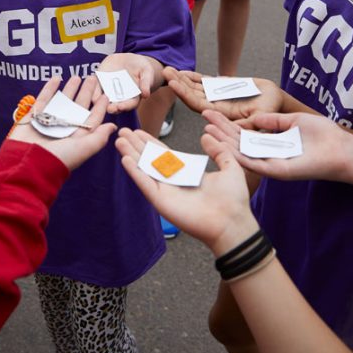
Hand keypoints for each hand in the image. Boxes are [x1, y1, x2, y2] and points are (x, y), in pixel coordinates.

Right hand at [7, 75, 115, 169]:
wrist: (29, 162)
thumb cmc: (59, 158)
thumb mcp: (84, 148)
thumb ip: (99, 137)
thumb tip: (113, 127)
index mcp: (78, 135)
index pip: (92, 118)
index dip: (100, 107)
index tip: (106, 94)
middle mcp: (65, 127)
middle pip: (79, 106)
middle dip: (86, 92)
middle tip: (93, 78)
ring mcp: (50, 120)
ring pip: (62, 100)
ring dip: (70, 88)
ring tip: (77, 77)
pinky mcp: (35, 116)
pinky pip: (44, 98)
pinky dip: (49, 88)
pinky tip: (56, 78)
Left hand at [95, 53, 161, 112]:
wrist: (131, 60)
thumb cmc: (142, 69)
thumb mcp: (147, 73)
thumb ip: (146, 83)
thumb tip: (146, 94)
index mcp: (132, 98)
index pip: (128, 105)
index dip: (125, 106)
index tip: (120, 107)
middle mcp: (119, 98)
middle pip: (114, 105)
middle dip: (111, 107)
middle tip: (108, 108)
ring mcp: (109, 91)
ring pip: (102, 98)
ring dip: (98, 100)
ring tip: (96, 100)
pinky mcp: (101, 82)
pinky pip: (95, 87)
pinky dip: (91, 88)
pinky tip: (88, 86)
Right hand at [116, 128, 259, 253]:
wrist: (232, 221)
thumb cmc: (234, 199)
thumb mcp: (229, 167)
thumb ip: (218, 151)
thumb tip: (206, 135)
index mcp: (186, 172)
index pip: (163, 154)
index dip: (150, 142)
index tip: (138, 131)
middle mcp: (173, 181)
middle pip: (149, 159)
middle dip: (136, 145)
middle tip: (122, 131)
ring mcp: (166, 191)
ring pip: (144, 169)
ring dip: (130, 155)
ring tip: (119, 140)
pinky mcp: (162, 201)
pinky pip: (146, 184)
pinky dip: (135, 172)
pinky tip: (125, 159)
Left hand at [164, 67, 285, 120]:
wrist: (277, 100)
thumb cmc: (272, 111)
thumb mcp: (263, 117)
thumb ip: (250, 123)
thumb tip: (236, 128)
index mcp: (222, 114)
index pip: (198, 105)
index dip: (184, 94)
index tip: (172, 84)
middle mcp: (216, 107)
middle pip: (191, 95)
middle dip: (178, 83)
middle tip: (165, 71)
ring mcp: (217, 97)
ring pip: (194, 88)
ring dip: (181, 79)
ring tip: (168, 69)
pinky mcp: (221, 89)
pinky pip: (204, 83)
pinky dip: (192, 77)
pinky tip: (182, 71)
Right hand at [203, 110, 352, 182]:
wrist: (341, 148)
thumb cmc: (323, 135)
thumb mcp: (293, 121)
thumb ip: (273, 121)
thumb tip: (255, 119)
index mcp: (270, 143)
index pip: (242, 133)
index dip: (226, 124)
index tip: (211, 113)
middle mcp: (267, 154)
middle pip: (238, 143)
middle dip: (220, 131)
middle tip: (203, 119)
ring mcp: (271, 164)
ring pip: (242, 154)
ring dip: (224, 144)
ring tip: (207, 132)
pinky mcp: (278, 171)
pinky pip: (256, 165)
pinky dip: (240, 157)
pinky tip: (225, 149)